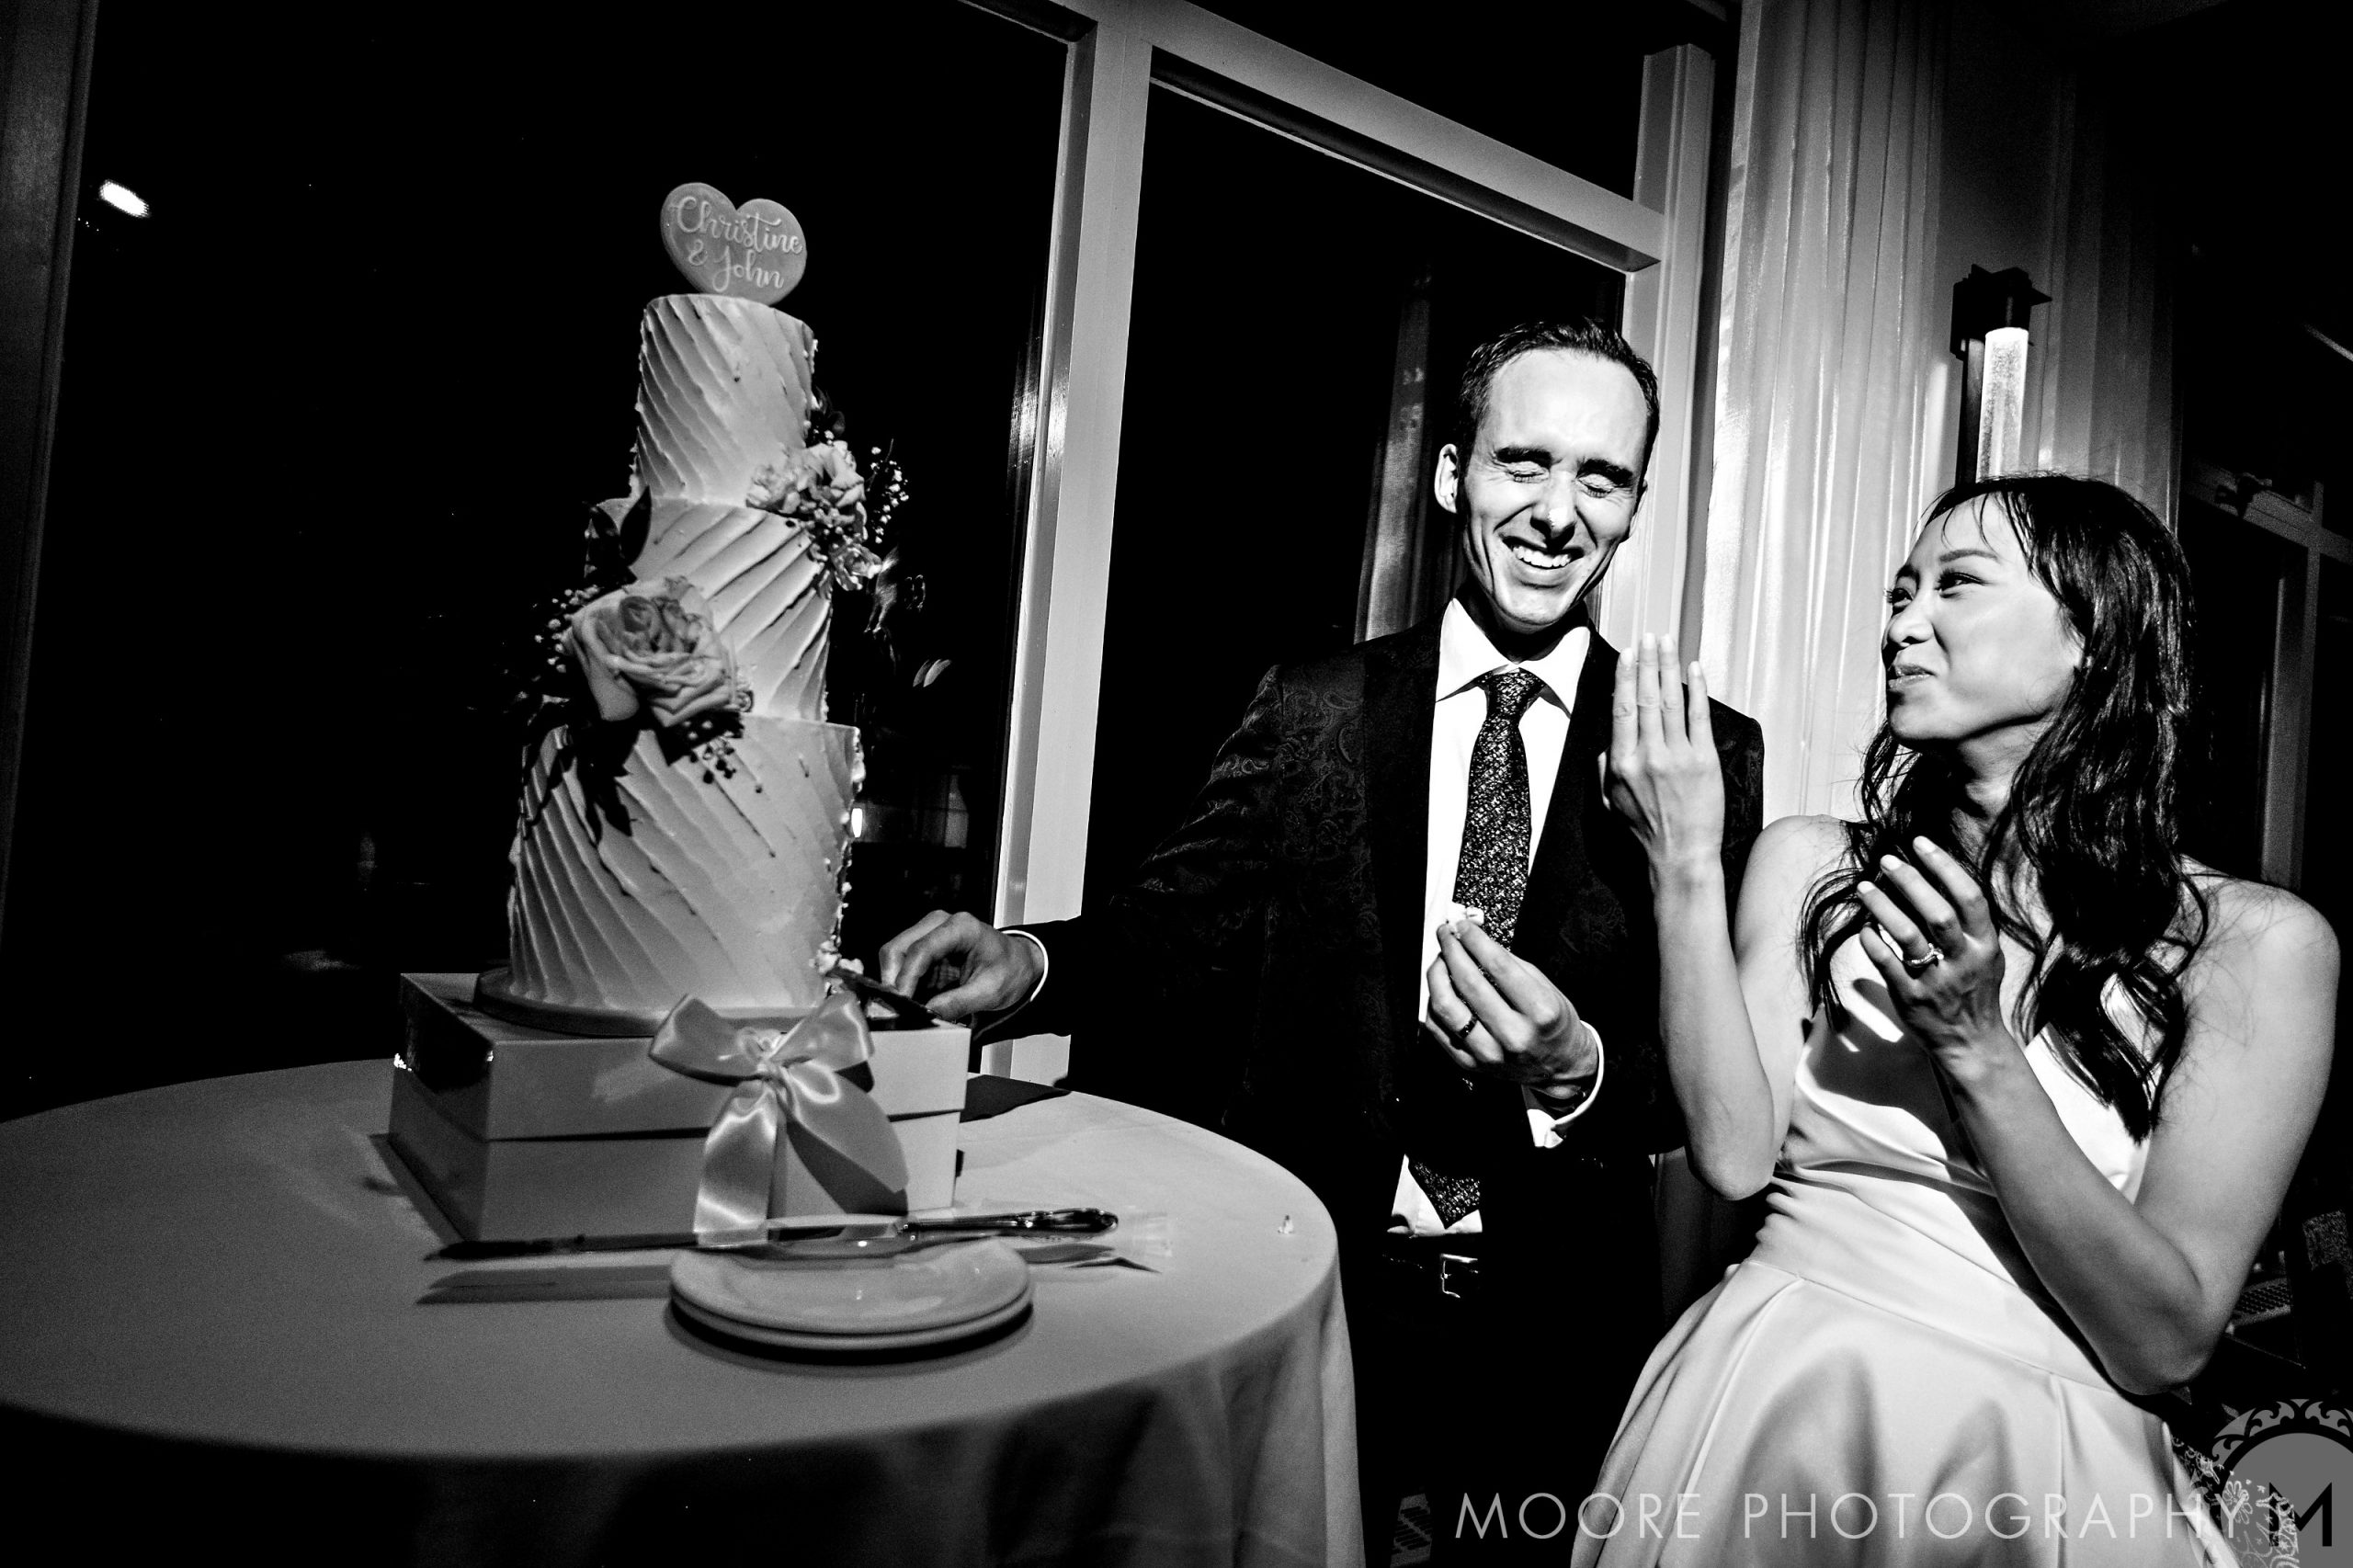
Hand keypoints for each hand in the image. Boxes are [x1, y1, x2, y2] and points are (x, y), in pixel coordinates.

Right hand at [877, 910, 1042, 1021]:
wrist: (1018, 962)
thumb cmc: (1010, 968)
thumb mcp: (990, 992)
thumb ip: (958, 1003)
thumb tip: (928, 1013)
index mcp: (961, 927)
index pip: (921, 949)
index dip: (906, 978)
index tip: (901, 1001)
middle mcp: (940, 923)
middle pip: (898, 947)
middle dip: (893, 979)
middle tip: (897, 1008)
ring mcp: (930, 932)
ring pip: (895, 955)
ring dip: (896, 982)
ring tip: (908, 1006)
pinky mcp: (926, 946)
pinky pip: (902, 963)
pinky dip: (903, 982)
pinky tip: (914, 998)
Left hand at [1425, 919, 1594, 1091]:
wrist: (1560, 1066)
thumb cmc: (1554, 1025)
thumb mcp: (1546, 988)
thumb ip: (1510, 963)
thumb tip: (1476, 939)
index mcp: (1540, 1012)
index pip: (1498, 965)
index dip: (1475, 940)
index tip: (1463, 926)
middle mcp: (1514, 1035)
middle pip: (1469, 983)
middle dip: (1452, 951)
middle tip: (1447, 934)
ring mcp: (1491, 1054)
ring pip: (1446, 1008)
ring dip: (1437, 975)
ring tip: (1440, 960)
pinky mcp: (1472, 1065)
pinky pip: (1438, 1029)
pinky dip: (1433, 1003)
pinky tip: (1439, 989)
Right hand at [1602, 634, 1724, 877]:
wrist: (1680, 856)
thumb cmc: (1645, 831)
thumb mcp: (1610, 801)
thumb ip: (1605, 767)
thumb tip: (1606, 741)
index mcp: (1622, 763)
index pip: (1622, 710)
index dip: (1625, 677)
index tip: (1628, 654)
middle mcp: (1648, 755)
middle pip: (1645, 697)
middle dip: (1647, 662)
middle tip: (1650, 637)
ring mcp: (1678, 756)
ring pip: (1670, 701)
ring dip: (1668, 667)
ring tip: (1668, 643)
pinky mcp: (1704, 761)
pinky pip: (1699, 717)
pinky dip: (1697, 690)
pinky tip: (1694, 669)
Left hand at [1855, 838, 2016, 1077]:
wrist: (1971, 1042)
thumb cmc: (1974, 989)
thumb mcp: (1985, 954)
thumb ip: (1968, 921)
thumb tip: (1938, 873)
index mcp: (1985, 945)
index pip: (1969, 897)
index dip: (1944, 866)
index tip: (1920, 843)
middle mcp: (1964, 961)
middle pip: (1938, 913)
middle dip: (1911, 882)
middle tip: (1886, 860)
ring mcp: (1937, 981)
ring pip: (1908, 937)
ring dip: (1883, 908)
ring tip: (1864, 887)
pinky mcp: (1912, 999)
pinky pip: (1888, 965)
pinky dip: (1873, 943)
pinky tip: (1863, 927)